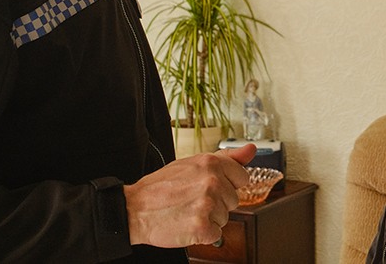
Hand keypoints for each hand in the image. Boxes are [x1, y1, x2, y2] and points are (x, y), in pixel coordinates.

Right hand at [123, 143, 256, 247]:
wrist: (134, 209)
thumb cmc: (161, 187)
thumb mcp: (193, 163)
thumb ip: (227, 158)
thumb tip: (251, 150)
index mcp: (211, 163)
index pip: (242, 177)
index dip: (226, 185)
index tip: (209, 187)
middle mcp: (211, 181)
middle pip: (234, 200)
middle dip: (217, 203)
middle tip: (192, 200)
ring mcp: (207, 204)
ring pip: (225, 218)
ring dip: (209, 218)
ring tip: (187, 210)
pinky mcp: (202, 227)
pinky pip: (216, 234)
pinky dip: (202, 234)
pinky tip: (186, 223)